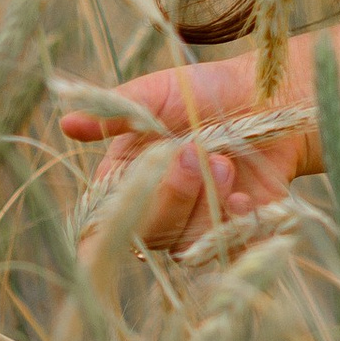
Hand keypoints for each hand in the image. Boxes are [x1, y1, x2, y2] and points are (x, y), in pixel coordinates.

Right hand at [60, 62, 309, 255]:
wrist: (271, 95)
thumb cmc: (207, 91)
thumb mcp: (158, 93)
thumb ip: (117, 112)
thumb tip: (68, 121)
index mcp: (126, 184)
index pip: (101, 227)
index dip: (106, 230)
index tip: (130, 198)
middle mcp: (155, 212)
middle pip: (145, 234)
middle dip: (171, 194)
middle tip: (196, 151)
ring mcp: (193, 226)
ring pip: (184, 244)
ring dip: (205, 201)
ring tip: (225, 160)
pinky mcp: (234, 233)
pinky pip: (227, 249)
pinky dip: (233, 225)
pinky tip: (244, 197)